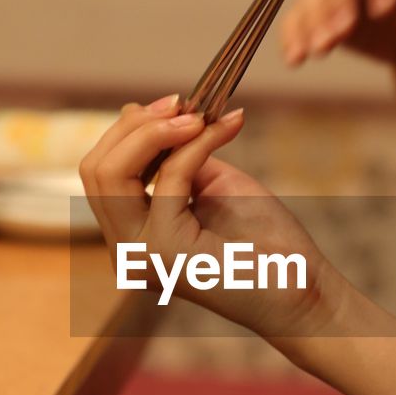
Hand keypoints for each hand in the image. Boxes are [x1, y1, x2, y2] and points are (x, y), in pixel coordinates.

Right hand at [80, 97, 342, 339]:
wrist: (301, 290)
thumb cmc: (264, 244)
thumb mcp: (209, 185)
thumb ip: (175, 158)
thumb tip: (143, 114)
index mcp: (132, 236)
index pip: (99, 172)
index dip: (129, 130)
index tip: (175, 105)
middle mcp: (125, 249)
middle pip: (94, 169)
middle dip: (136, 125)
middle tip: (184, 104)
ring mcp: (140, 254)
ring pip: (109, 174)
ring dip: (155, 130)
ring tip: (200, 116)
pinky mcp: (167, 251)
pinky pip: (169, 178)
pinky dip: (200, 143)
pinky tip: (229, 127)